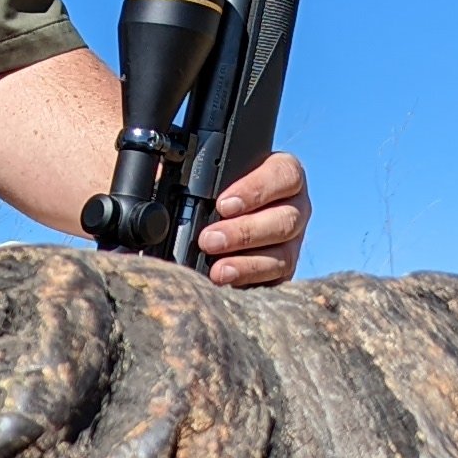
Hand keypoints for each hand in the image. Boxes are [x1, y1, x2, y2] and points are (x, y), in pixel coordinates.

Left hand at [194, 149, 307, 287]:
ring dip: (247, 263)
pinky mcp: (284, 271)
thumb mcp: (207, 177)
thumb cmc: (215, 193)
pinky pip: (277, 280)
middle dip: (244, 232)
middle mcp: (294, 207)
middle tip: (208, 240)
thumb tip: (162, 178)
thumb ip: (194, 175)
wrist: (223, 222)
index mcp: (282, 175)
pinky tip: (227, 283)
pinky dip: (250, 282)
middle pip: (285, 219)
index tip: (223, 204)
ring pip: (284, 254)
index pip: (284, 175)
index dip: (256, 189)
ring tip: (217, 270)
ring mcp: (293, 241)